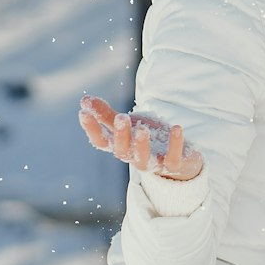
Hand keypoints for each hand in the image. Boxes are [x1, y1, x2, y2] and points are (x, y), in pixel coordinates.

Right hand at [79, 95, 205, 181]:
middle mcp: (133, 157)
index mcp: (121, 146)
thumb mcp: (129, 125)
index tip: (83, 113)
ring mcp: (153, 163)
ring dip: (141, 145)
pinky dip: (175, 144)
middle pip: (122, 150)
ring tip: (142, 129)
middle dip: (120, 135)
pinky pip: (173, 158)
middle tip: (121, 117)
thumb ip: (108, 115)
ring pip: (142, 159)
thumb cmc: (149, 139)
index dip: (91, 129)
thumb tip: (84, 100)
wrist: (180, 158)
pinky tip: (176, 128)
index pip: (101, 141)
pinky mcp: (173, 164)